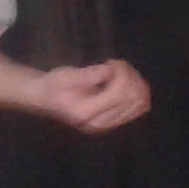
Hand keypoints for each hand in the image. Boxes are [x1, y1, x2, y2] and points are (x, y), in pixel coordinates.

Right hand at [34, 60, 150, 133]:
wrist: (48, 99)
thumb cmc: (54, 85)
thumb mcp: (66, 76)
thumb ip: (88, 75)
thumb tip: (110, 71)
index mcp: (86, 112)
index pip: (119, 94)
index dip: (122, 73)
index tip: (110, 62)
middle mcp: (100, 123)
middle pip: (133, 98)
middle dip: (130, 76)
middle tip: (115, 65)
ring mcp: (109, 125)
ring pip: (140, 103)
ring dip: (136, 83)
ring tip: (121, 73)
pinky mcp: (115, 122)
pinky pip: (139, 108)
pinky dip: (138, 91)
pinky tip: (125, 81)